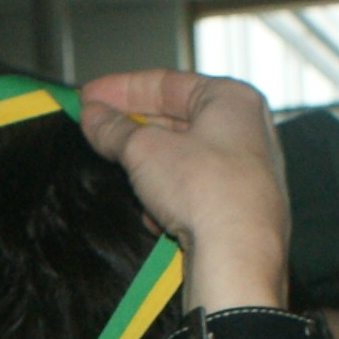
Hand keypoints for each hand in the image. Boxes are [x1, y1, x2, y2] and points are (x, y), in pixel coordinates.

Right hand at [78, 70, 288, 309]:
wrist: (237, 255)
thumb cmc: (210, 192)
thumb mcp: (143, 150)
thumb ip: (114, 130)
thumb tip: (94, 117)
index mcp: (232, 100)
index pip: (167, 82)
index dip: (122, 88)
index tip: (91, 95)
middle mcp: (247, 131)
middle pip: (176, 118)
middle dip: (133, 126)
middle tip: (96, 127)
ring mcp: (246, 171)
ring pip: (183, 157)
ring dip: (148, 165)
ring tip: (120, 169)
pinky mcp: (238, 208)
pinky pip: (194, 190)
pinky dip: (167, 195)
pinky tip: (151, 211)